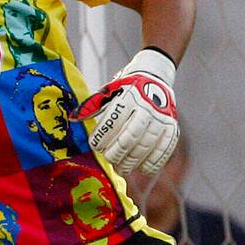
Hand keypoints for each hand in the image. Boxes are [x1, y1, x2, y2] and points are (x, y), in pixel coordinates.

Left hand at [72, 48, 178, 174]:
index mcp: (128, 97)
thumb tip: (72, 119)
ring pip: (147, 144)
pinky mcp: (172, 126)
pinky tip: (144, 170)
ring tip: (122, 169)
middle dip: (118, 152)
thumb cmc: (124, 87)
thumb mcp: (108, 91)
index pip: (114, 121)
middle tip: (109, 160)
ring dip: (134, 160)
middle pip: (131, 136)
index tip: (95, 146)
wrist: (154, 75)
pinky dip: (155, 161)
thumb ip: (91, 107)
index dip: (103, 137)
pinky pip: (165, 148)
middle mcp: (147, 107)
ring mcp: (161, 117)